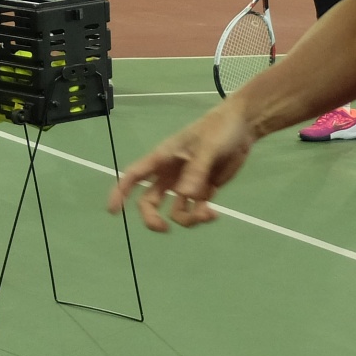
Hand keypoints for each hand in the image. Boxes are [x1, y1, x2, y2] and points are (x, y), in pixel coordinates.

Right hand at [109, 101, 258, 231]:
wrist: (242, 128)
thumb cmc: (218, 129)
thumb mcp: (207, 147)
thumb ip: (196, 171)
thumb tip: (185, 196)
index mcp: (163, 158)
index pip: (134, 175)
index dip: (120, 192)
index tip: (113, 211)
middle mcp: (170, 174)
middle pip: (150, 201)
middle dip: (152, 218)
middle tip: (163, 228)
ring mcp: (186, 184)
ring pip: (175, 211)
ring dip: (187, 219)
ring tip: (206, 214)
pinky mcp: (203, 190)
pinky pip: (196, 210)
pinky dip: (202, 216)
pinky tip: (213, 214)